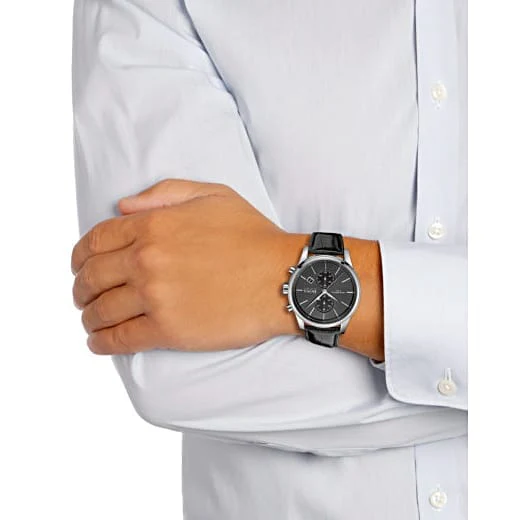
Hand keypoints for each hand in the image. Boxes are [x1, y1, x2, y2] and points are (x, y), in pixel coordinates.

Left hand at [71, 180, 300, 353]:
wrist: (282, 277)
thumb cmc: (253, 236)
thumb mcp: (213, 195)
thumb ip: (164, 193)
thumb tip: (123, 206)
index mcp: (153, 225)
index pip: (96, 240)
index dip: (80, 255)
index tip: (80, 266)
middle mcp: (146, 260)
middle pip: (91, 277)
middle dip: (80, 289)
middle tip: (82, 297)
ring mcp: (155, 297)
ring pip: (100, 310)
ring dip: (88, 317)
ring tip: (91, 321)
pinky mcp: (168, 331)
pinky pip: (120, 339)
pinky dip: (101, 343)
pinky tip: (98, 343)